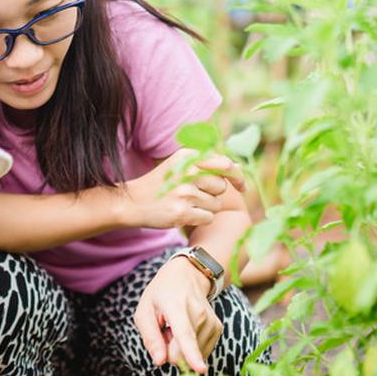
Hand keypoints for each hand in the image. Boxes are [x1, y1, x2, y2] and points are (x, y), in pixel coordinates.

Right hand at [123, 150, 244, 229]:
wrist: (133, 202)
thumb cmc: (161, 184)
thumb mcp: (181, 166)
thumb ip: (210, 165)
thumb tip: (239, 167)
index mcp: (189, 156)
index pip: (226, 164)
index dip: (238, 177)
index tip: (243, 188)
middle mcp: (188, 171)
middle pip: (221, 187)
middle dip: (212, 194)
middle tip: (193, 195)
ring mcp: (185, 192)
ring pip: (216, 204)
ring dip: (205, 208)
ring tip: (186, 204)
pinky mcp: (182, 212)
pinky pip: (208, 218)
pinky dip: (200, 219)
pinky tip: (184, 214)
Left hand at [132, 258, 223, 373]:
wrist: (188, 276)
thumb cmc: (161, 294)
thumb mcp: (145, 310)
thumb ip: (150, 337)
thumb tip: (160, 361)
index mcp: (177, 307)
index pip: (185, 334)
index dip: (192, 354)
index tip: (201, 369)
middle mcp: (199, 314)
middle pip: (182, 352)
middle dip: (169, 350)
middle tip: (165, 329)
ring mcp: (211, 322)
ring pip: (192, 354)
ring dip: (180, 347)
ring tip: (176, 326)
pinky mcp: (217, 329)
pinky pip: (200, 353)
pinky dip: (190, 347)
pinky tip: (187, 330)